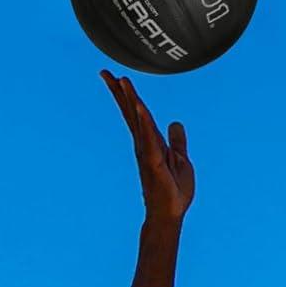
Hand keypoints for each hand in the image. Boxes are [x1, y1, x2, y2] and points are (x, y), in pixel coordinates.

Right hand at [102, 70, 194, 223]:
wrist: (170, 214)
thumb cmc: (173, 190)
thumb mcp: (180, 159)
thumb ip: (177, 141)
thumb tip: (176, 123)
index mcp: (150, 142)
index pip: (137, 115)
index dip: (127, 96)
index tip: (117, 78)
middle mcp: (144, 145)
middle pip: (130, 113)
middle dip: (118, 92)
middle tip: (105, 72)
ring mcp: (147, 152)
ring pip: (137, 121)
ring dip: (129, 100)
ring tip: (120, 81)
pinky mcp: (154, 162)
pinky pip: (149, 137)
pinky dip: (144, 121)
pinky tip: (138, 106)